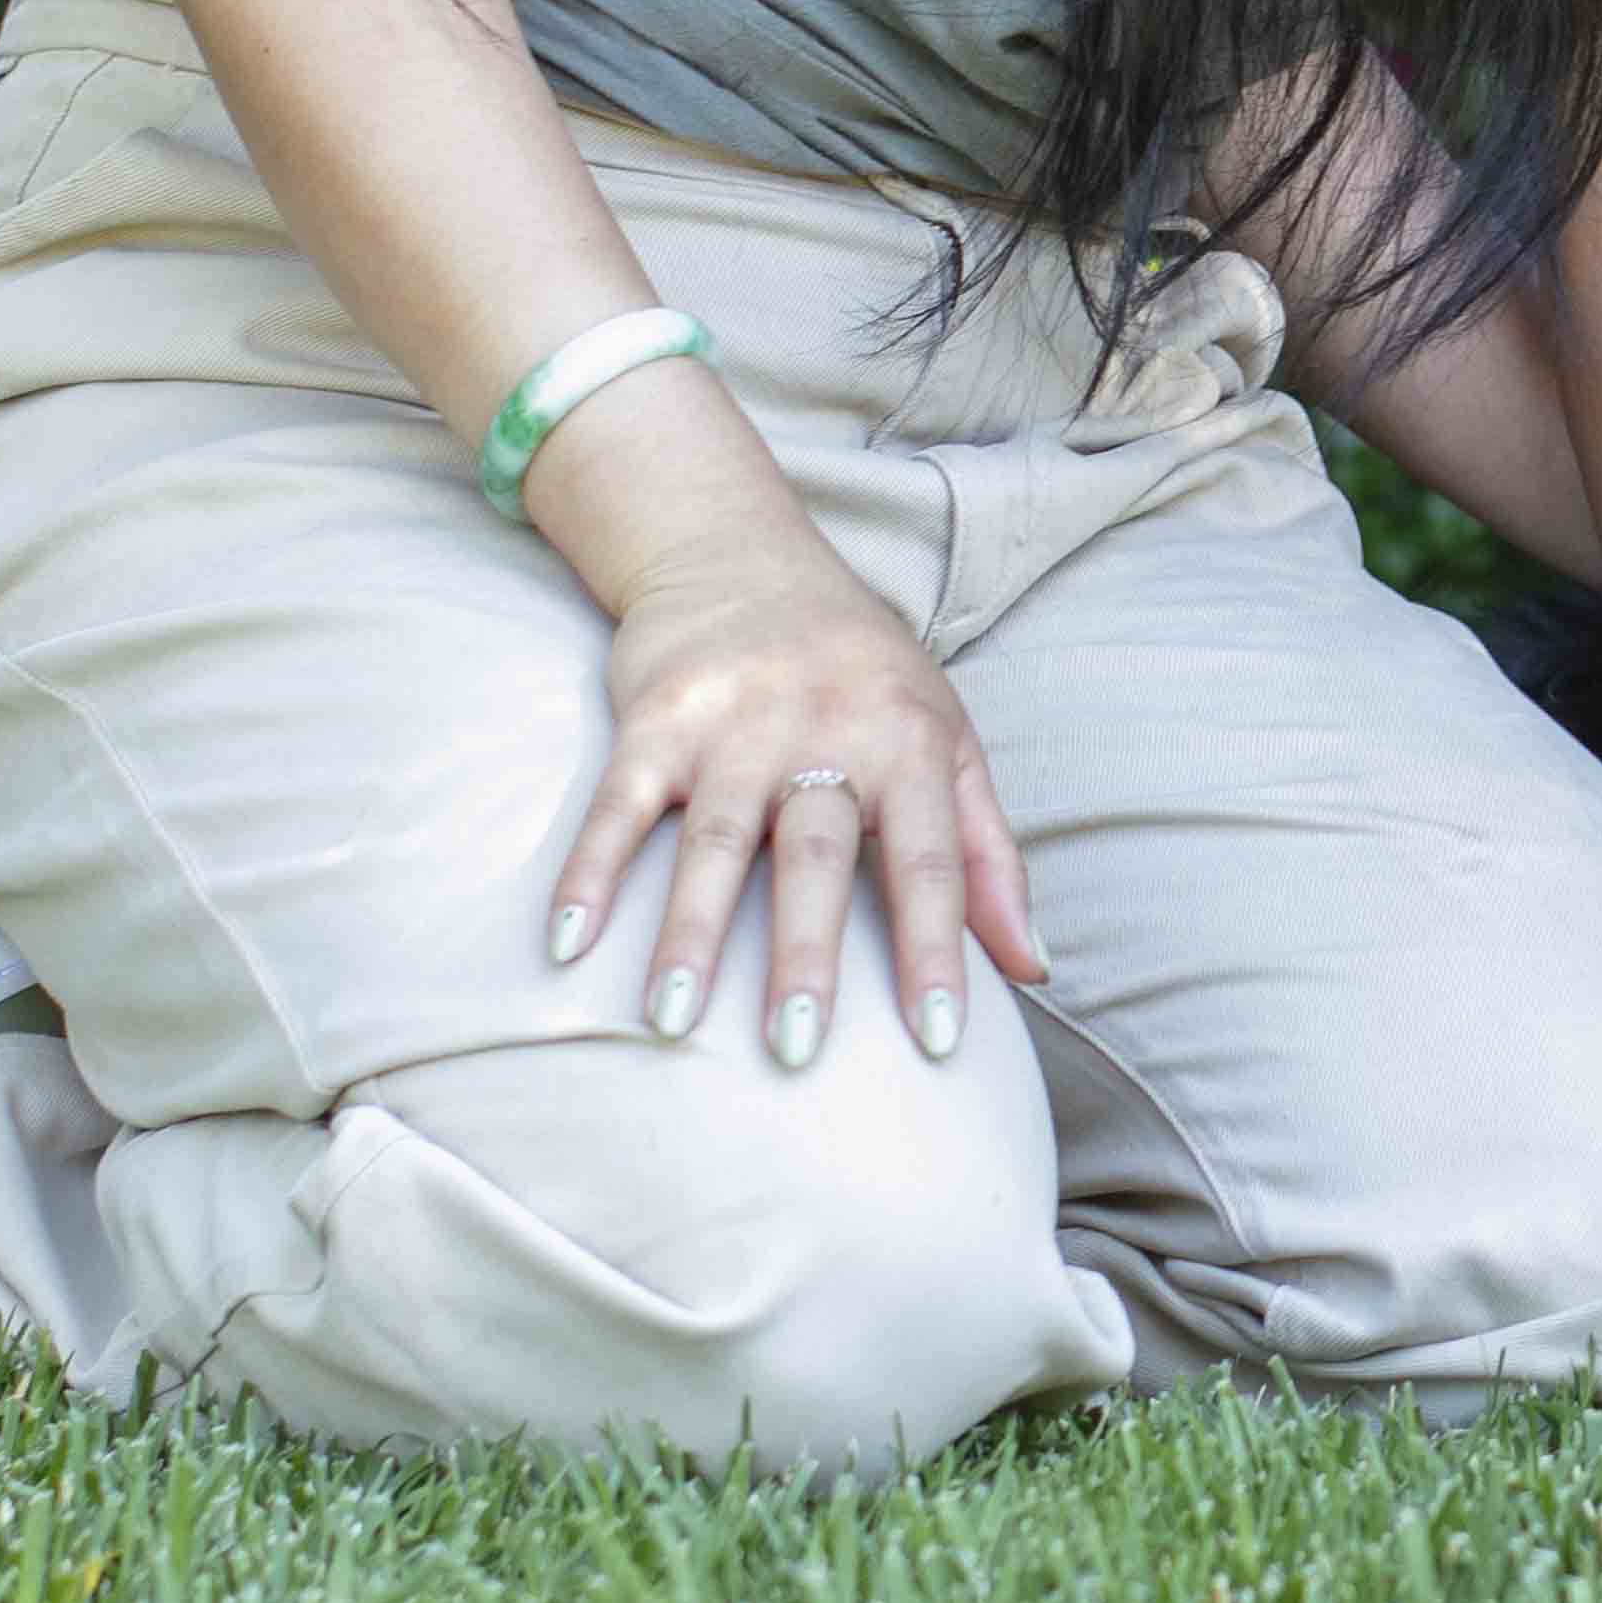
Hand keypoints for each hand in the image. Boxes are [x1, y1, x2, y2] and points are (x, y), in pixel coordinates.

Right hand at [546, 519, 1044, 1073]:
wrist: (745, 552)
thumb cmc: (864, 672)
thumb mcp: (946, 742)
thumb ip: (989, 855)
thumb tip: (1032, 967)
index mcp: (910, 742)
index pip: (934, 861)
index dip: (940, 950)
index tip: (941, 1043)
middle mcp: (825, 731)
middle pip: (816, 856)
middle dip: (807, 954)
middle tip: (798, 1050)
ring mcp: (735, 724)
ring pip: (715, 841)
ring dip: (691, 932)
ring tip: (673, 1021)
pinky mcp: (657, 717)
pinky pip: (618, 803)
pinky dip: (590, 871)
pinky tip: (568, 942)